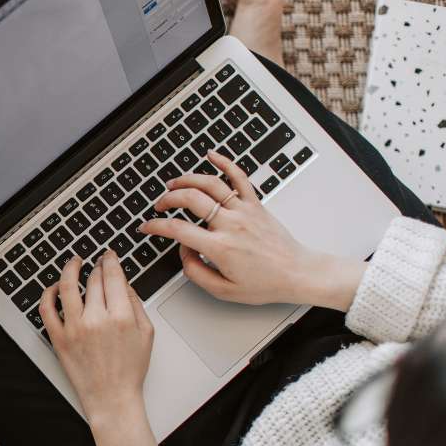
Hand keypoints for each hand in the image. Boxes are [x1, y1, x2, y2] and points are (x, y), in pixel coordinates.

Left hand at [40, 251, 158, 445]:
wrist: (111, 398)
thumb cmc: (129, 370)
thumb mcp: (146, 333)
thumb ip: (135, 303)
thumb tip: (123, 283)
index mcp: (121, 317)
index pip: (112, 276)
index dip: (110, 260)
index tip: (109, 255)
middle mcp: (96, 320)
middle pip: (93, 280)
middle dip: (96, 266)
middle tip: (97, 262)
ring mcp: (74, 328)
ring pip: (68, 286)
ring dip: (70, 269)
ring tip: (73, 263)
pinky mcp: (58, 338)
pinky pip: (47, 309)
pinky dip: (48, 294)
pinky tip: (54, 287)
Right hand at [139, 151, 365, 310]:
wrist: (298, 273)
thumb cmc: (265, 283)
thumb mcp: (223, 291)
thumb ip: (196, 272)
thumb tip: (184, 252)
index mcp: (221, 247)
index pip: (178, 230)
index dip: (156, 227)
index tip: (147, 227)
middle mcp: (231, 224)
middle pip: (191, 199)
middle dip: (168, 199)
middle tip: (160, 206)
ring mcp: (244, 211)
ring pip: (211, 184)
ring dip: (188, 180)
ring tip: (174, 183)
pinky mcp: (256, 204)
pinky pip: (239, 177)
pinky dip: (224, 162)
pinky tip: (211, 155)